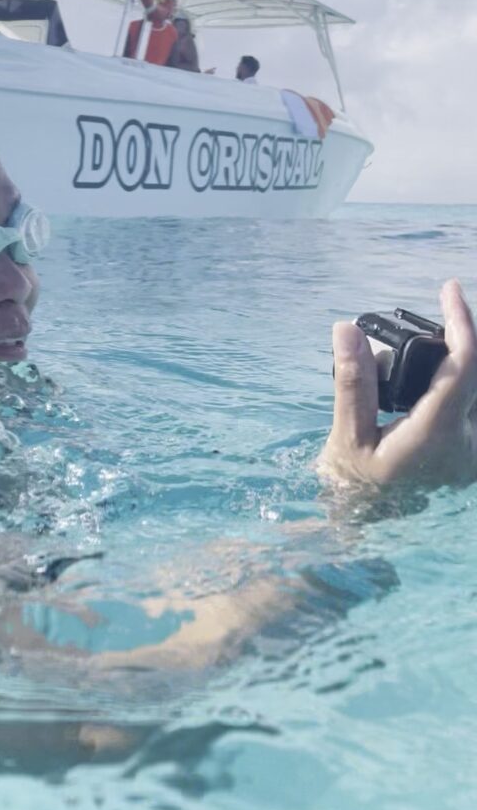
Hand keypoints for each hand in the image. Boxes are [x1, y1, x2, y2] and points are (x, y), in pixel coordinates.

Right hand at [318, 280, 476, 488]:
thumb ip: (353, 381)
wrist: (370, 520)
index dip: (461, 320)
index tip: (449, 289)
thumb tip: (346, 329)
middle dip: (456, 335)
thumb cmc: (355, 479)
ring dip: (460, 357)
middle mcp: (470, 442)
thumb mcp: (347, 434)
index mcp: (438, 435)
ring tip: (431, 350)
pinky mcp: (475, 447)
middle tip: (432, 317)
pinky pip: (474, 399)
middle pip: (476, 370)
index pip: (465, 364)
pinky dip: (462, 376)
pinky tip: (440, 370)